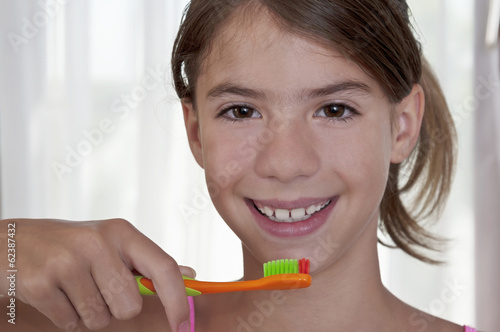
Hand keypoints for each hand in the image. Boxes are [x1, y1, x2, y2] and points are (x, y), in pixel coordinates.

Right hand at [0, 219, 194, 330]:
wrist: (12, 241)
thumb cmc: (71, 244)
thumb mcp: (112, 242)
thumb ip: (148, 261)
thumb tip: (190, 274)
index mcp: (121, 232)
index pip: (163, 268)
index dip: (177, 300)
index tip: (182, 324)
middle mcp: (97, 243)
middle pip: (129, 306)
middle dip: (115, 307)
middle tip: (97, 287)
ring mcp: (67, 263)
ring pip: (99, 319)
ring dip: (89, 313)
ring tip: (73, 287)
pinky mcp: (40, 284)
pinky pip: (70, 324)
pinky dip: (65, 317)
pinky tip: (56, 293)